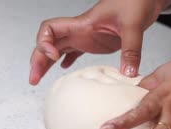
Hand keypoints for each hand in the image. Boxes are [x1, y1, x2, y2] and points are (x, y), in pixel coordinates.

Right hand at [29, 0, 170, 84]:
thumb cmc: (136, 2)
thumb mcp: (134, 25)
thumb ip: (131, 49)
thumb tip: (128, 73)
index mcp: (82, 24)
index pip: (50, 28)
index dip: (44, 42)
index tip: (54, 56)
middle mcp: (79, 31)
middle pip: (48, 43)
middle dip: (38, 60)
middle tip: (34, 79)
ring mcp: (85, 36)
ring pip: (57, 49)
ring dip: (46, 63)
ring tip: (38, 79)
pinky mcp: (93, 41)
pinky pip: (73, 51)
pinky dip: (65, 60)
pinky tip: (63, 69)